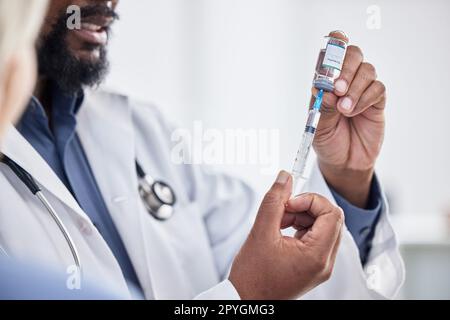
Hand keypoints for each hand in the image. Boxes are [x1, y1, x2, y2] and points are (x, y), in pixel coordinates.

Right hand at [229, 171, 343, 299]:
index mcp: (316, 256)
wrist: (247, 300)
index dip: (311, 200)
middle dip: (306, 208)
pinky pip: (315, 238)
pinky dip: (300, 228)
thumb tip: (285, 177)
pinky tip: (281, 230)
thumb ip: (274, 200)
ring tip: (278, 222)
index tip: (290, 202)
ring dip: (302, 217)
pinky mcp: (313, 267)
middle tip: (283, 210)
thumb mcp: (260, 232)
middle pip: (330, 219)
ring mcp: (320, 266)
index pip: (331, 214)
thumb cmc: (252, 277)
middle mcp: (324, 263)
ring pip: (323, 227)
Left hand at [312, 31, 385, 207]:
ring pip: (367, 70)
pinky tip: (355, 111)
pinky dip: (365, 98)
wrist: (344, 162)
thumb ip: (324, 108)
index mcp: (326, 82)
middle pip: (353, 55)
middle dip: (346, 67)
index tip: (336, 43)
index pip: (332, 54)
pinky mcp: (377, 101)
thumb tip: (327, 90)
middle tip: (337, 87)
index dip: (335, 44)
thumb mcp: (319, 127)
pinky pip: (377, 88)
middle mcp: (345, 81)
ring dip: (355, 87)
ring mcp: (362, 89)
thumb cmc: (328, 142)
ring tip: (344, 109)